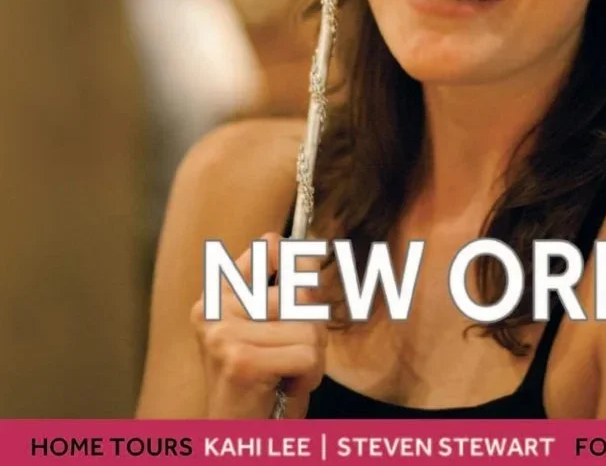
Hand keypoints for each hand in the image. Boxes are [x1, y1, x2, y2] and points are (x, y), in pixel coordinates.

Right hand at [192, 232, 325, 418]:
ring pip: (309, 325)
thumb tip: (313, 250)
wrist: (240, 438)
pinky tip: (284, 387)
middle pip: (301, 292)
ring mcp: (223, 333)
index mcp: (217, 293)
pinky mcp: (240, 360)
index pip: (271, 246)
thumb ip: (290, 288)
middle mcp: (213, 308)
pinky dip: (309, 376)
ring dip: (311, 357)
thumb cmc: (263, 383)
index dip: (297, 268)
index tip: (294, 299)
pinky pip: (307, 354)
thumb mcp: (276, 325)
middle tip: (287, 357)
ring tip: (283, 374)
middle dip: (310, 329)